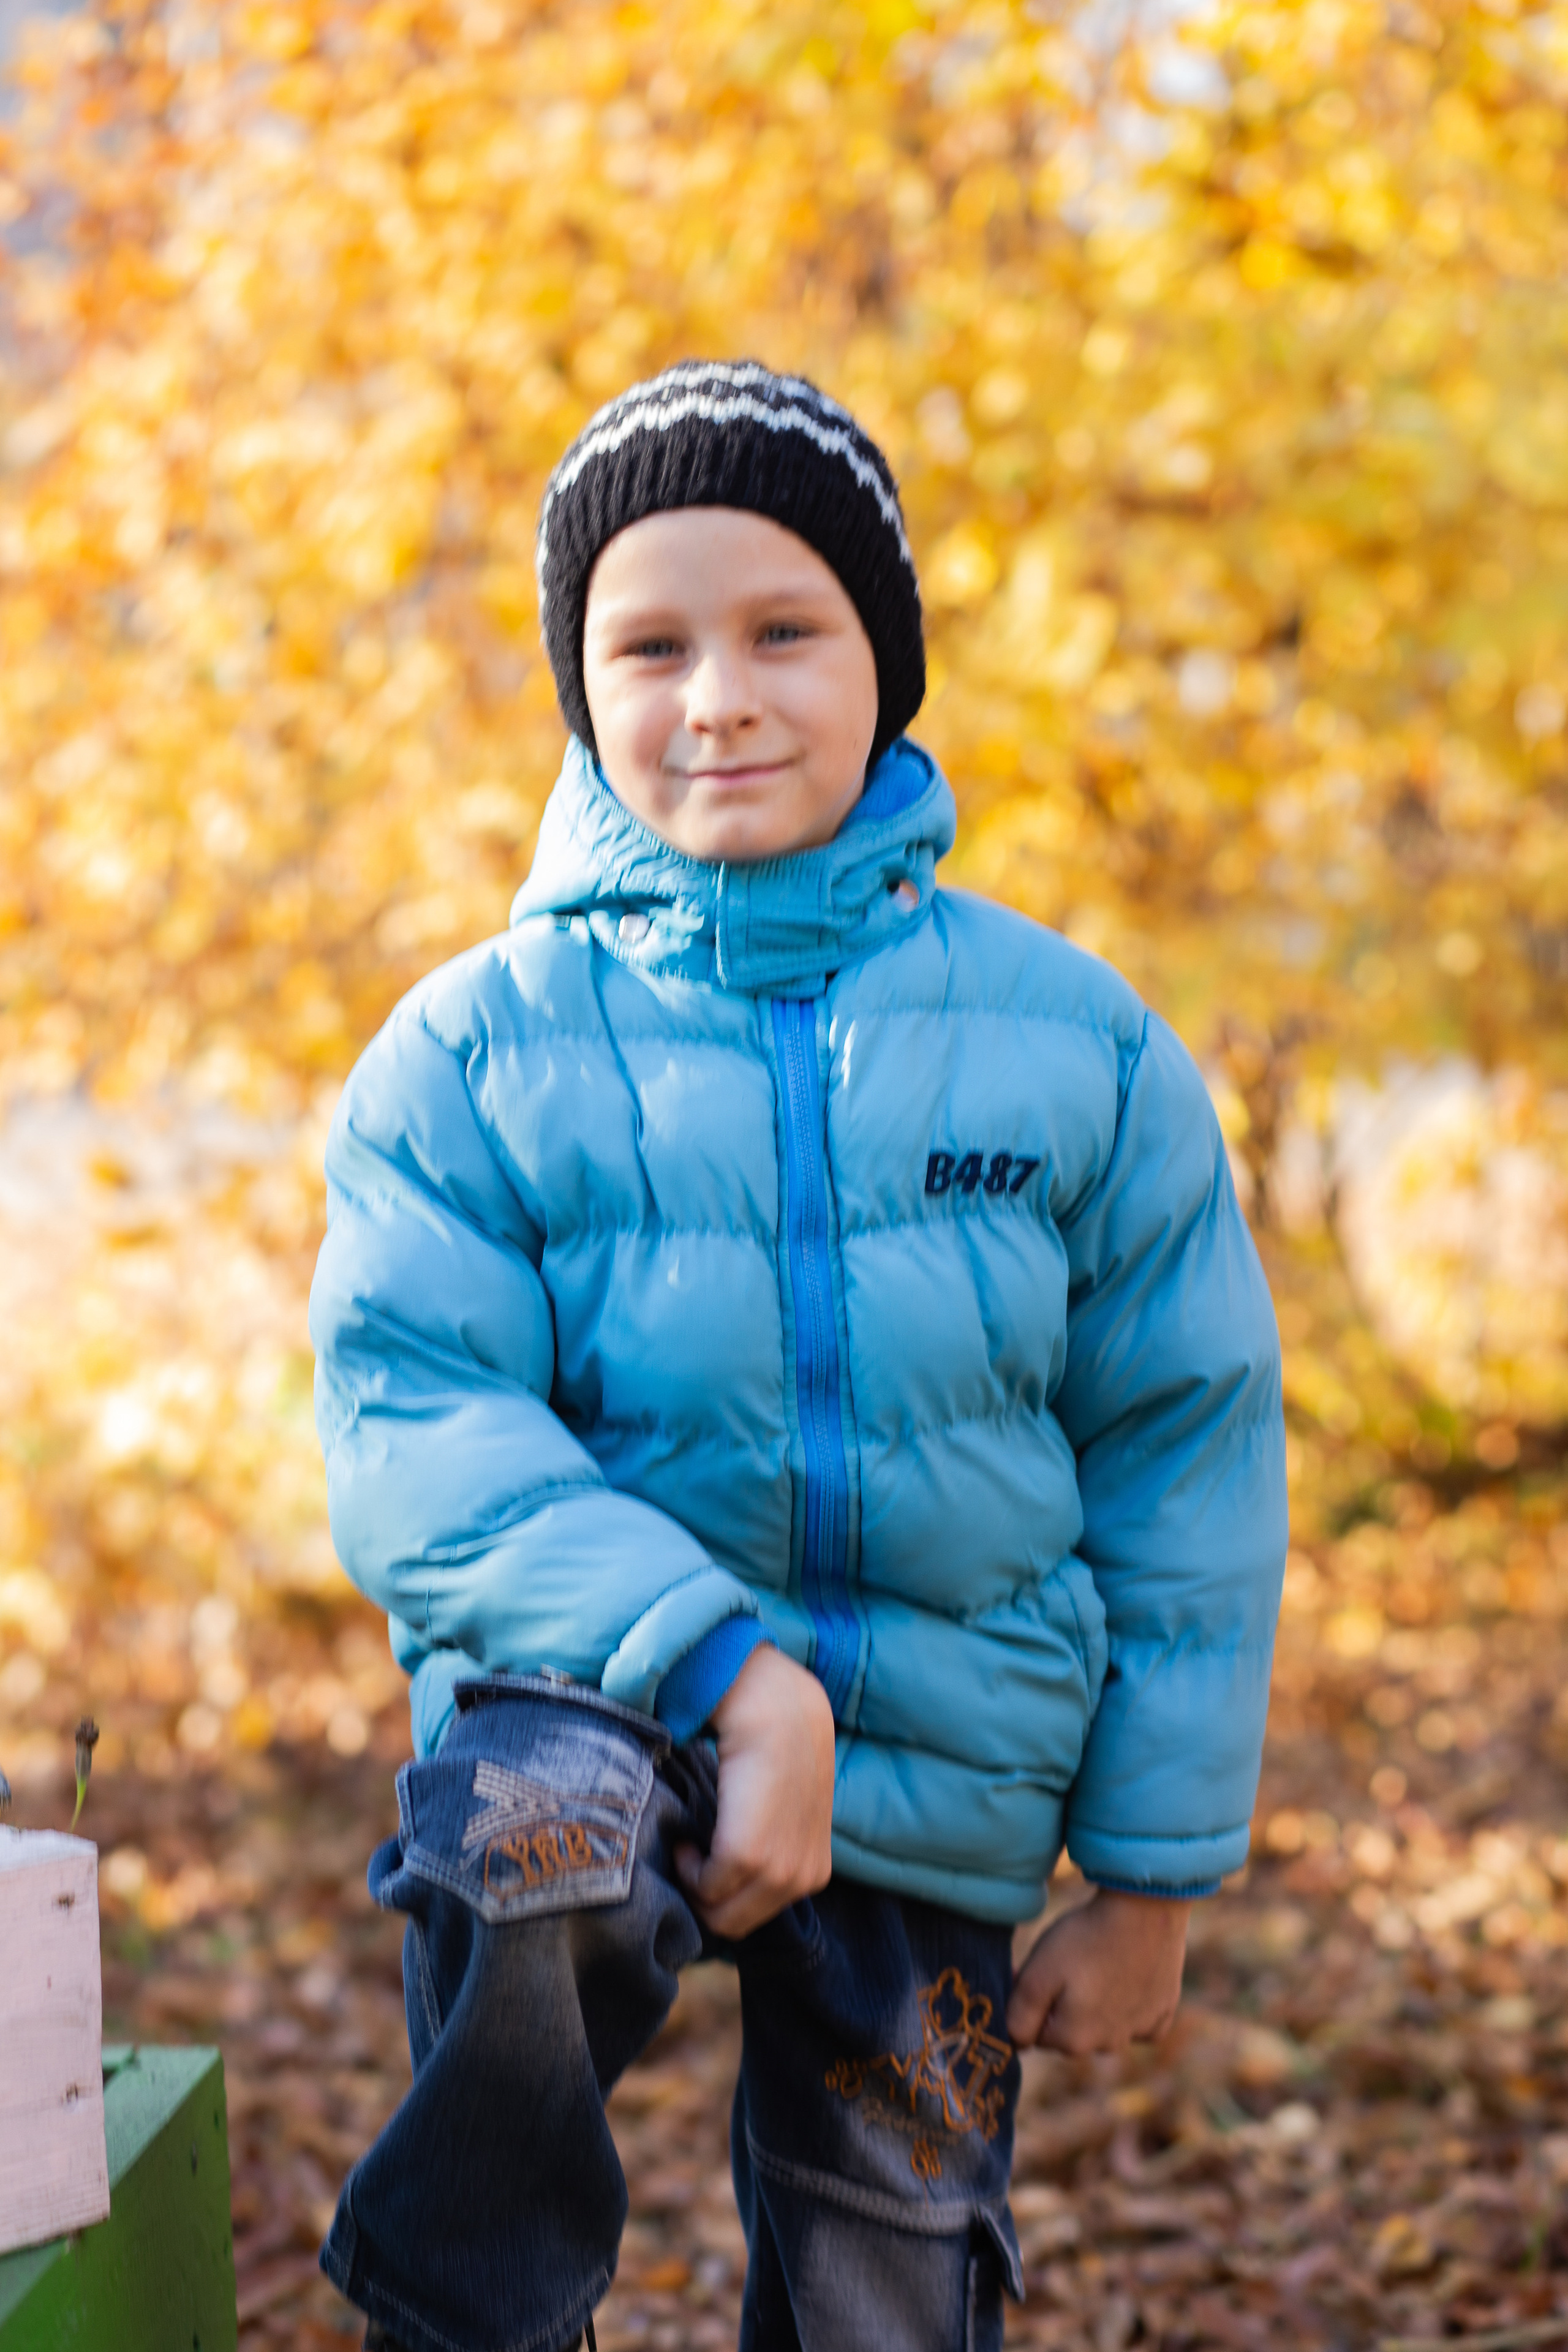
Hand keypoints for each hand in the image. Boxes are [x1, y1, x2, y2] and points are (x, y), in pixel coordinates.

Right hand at [674, 1643, 834, 1938]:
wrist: (776, 1707)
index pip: (758, 1916)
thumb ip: (770, 1845)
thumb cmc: (774, 1749)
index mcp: (813, 1872)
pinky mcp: (750, 1855)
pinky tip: (689, 1835)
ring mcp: (780, 1871)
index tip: (705, 1862)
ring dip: (693, 1882)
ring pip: (718, 1914)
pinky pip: (705, 1888)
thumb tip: (728, 1874)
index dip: (723, 1896)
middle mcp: (803, 1880)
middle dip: (704, 1897)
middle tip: (691, 1854)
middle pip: (736, 1924)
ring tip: (691, 1840)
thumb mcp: (784, 1808)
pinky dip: (686, 1867)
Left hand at [1006, 1887, 1190, 2053]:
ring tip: (1100, 1961)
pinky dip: (1130, 2001)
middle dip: (1064, 2005)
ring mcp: (1139, 2031)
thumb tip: (1013, 2044)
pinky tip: (1129, 1973)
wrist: (1145, 1909)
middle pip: (1072, 2032)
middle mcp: (1109, 2047)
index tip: (1042, 1970)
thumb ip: (1019, 2018)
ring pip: (1104, 2024)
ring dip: (1097, 2004)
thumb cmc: (1085, 1939)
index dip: (1034, 2001)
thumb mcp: (1037, 1974)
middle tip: (1071, 1962)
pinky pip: (1137, 2017)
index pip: (1037, 2034)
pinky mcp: (1162, 2014)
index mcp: (1075, 2042)